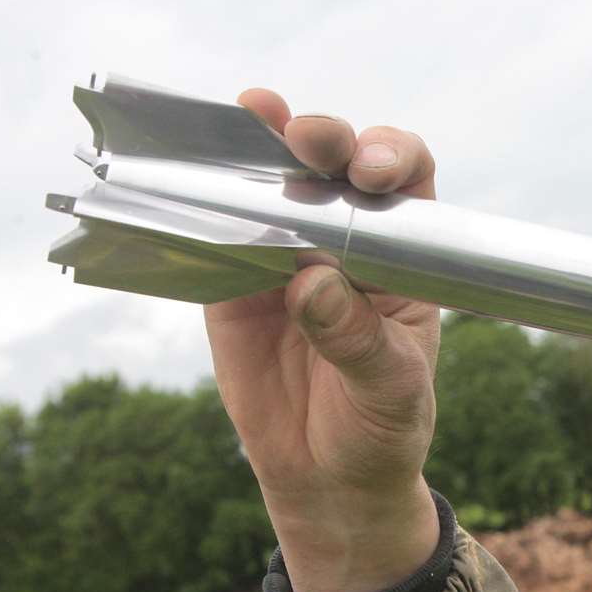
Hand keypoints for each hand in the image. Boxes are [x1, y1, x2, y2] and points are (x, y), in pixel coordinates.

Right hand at [205, 88, 440, 591]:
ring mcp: (286, 255)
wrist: (331, 479)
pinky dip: (200, 203)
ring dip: (256, 145)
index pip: (405, 182)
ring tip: (251, 113)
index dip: (391, 157)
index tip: (373, 172)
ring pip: (270, 186)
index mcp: (403, 254)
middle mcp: (347, 240)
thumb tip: (311, 283)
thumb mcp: (390, 390)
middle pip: (335, 166)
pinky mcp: (232, 285)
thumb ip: (358, 338)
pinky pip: (213, 234)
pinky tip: (186, 175)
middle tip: (305, 143)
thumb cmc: (383, 427)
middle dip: (322, 140)